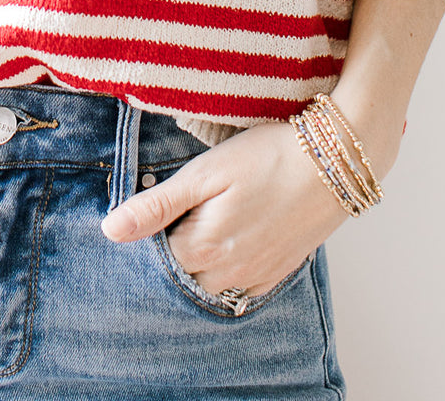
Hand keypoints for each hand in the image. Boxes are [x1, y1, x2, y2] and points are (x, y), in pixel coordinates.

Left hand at [100, 120, 350, 297]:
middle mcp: (229, 272)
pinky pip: (243, 288)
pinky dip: (229, 272)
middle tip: (181, 213)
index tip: (157, 208)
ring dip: (200, 264)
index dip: (150, 234)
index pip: (156, 259)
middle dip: (173, 252)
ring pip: (212, 285)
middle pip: (183, 276)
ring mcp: (257, 275)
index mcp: (204, 247)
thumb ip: (156, 205)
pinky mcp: (280, 271)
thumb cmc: (266, 157)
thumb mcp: (204, 173)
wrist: (334, 161)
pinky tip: (231, 244)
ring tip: (205, 223)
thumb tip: (110, 231)